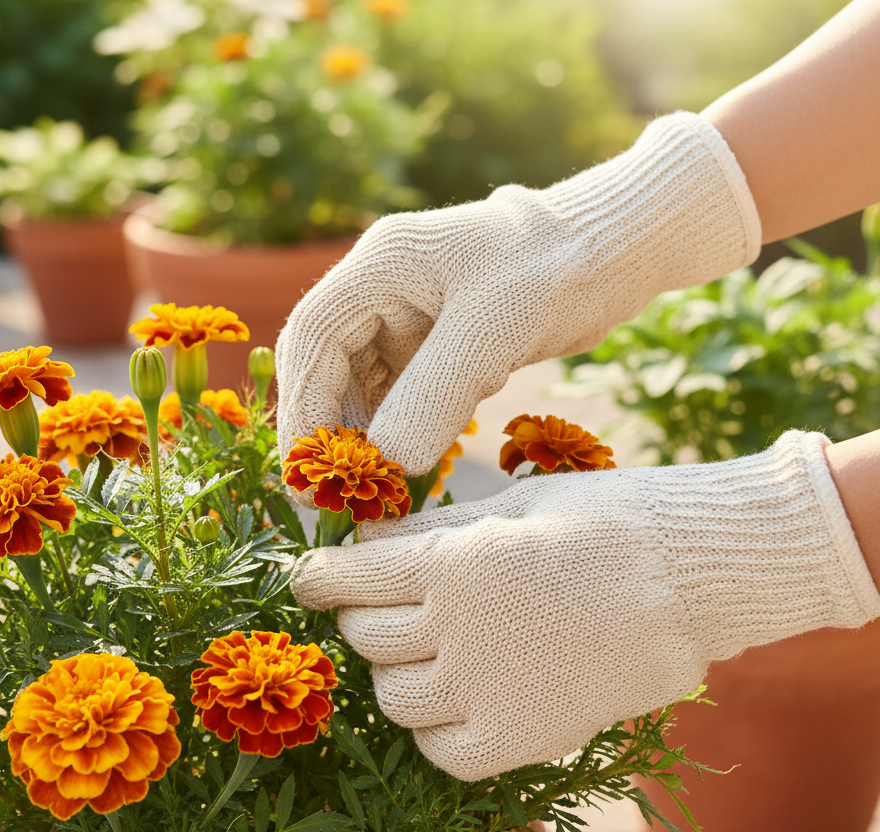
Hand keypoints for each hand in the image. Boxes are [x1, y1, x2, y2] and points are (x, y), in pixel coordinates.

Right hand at [276, 112, 760, 485]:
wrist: (617, 252)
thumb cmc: (558, 268)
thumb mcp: (493, 331)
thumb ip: (434, 394)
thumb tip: (387, 463)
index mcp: (381, 263)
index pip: (312, 336)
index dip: (303, 403)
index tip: (310, 466)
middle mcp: (383, 288)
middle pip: (327, 364)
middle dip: (328, 427)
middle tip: (337, 492)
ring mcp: (409, 317)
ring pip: (362, 386)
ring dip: (364, 436)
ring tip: (374, 488)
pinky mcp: (437, 345)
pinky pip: (400, 395)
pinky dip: (399, 432)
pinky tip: (409, 465)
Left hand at [291, 433, 879, 780]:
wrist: (692, 580)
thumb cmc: (607, 524)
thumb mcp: (512, 507)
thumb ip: (433, 532)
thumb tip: (369, 543)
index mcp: (448, 564)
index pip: (347, 577)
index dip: (317, 577)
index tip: (308, 577)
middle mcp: (452, 631)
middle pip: (364, 637)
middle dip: (366, 616)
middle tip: (393, 604)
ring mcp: (482, 693)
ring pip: (391, 697)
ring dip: (396, 673)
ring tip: (431, 653)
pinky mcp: (517, 741)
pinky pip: (440, 751)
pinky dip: (435, 730)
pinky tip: (459, 702)